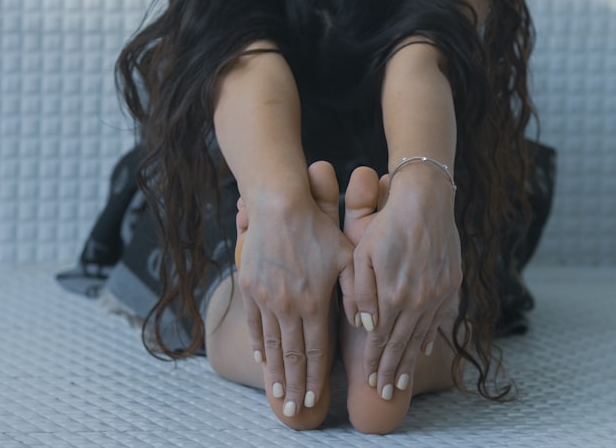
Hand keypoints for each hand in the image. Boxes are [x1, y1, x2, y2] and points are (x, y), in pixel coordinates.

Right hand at [235, 162, 355, 417]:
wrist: (279, 205)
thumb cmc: (318, 228)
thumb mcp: (347, 257)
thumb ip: (356, 292)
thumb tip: (366, 323)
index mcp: (314, 302)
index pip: (316, 351)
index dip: (316, 379)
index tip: (315, 401)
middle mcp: (288, 306)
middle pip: (292, 356)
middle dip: (295, 385)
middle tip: (295, 410)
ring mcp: (265, 298)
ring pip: (270, 345)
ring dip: (275, 372)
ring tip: (277, 394)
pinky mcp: (249, 287)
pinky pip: (253, 324)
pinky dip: (258, 345)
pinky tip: (261, 360)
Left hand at [343, 164, 461, 399]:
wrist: (426, 200)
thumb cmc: (386, 224)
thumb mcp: (362, 254)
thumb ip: (360, 293)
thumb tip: (364, 327)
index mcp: (392, 295)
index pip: (381, 339)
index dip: (375, 361)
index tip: (370, 382)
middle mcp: (417, 300)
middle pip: (402, 344)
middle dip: (393, 370)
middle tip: (386, 393)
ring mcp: (437, 294)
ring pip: (422, 335)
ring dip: (412, 360)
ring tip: (404, 381)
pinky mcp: (451, 284)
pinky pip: (438, 318)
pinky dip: (430, 336)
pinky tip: (424, 348)